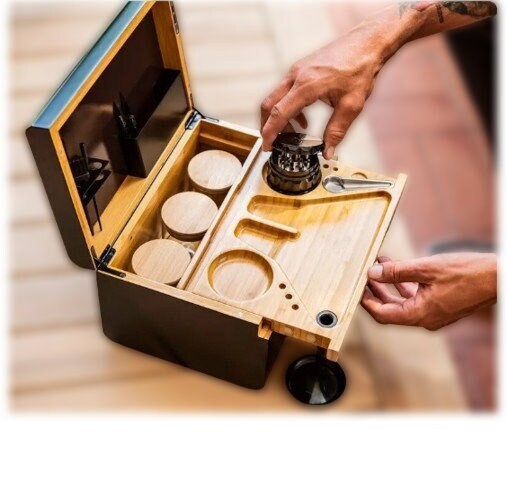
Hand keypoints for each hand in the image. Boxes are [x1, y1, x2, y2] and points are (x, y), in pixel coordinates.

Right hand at [260, 29, 384, 158]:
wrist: (366, 43)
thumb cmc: (360, 68)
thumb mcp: (352, 105)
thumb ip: (337, 130)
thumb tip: (327, 151)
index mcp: (306, 85)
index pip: (279, 113)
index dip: (270, 132)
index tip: (267, 146)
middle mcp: (296, 76)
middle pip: (268, 104)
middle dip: (267, 126)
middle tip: (273, 143)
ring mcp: (296, 71)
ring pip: (275, 98)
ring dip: (278, 118)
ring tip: (292, 134)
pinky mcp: (300, 69)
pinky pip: (285, 91)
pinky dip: (287, 108)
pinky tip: (302, 119)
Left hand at [361, 253, 496, 329]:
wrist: (499, 278)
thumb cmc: (468, 273)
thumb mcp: (426, 268)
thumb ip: (397, 272)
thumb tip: (373, 273)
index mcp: (420, 315)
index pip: (383, 315)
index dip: (366, 302)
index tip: (356, 288)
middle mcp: (425, 318)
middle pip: (390, 309)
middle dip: (375, 292)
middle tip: (364, 276)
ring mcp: (434, 313)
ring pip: (403, 301)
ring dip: (389, 284)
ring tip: (378, 265)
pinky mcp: (441, 305)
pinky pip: (416, 297)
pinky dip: (405, 283)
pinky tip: (398, 267)